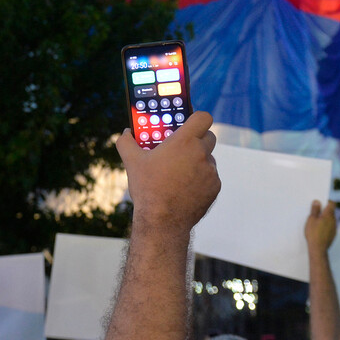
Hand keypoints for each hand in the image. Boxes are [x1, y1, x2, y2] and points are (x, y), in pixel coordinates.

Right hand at [115, 111, 219, 235]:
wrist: (163, 221)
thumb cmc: (148, 189)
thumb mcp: (132, 163)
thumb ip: (126, 142)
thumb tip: (125, 133)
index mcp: (184, 141)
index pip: (203, 117)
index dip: (197, 118)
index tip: (189, 123)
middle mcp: (201, 153)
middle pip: (208, 137)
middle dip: (197, 140)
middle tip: (183, 147)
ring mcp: (211, 171)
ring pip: (209, 158)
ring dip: (199, 161)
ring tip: (180, 172)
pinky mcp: (215, 187)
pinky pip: (210, 177)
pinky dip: (201, 179)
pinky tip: (186, 187)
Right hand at [304, 199, 336, 253]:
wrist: (318, 248)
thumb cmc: (314, 233)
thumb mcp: (311, 219)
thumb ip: (315, 210)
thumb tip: (317, 202)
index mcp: (329, 215)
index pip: (332, 203)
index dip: (326, 201)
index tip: (320, 202)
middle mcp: (333, 220)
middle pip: (330, 211)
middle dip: (324, 210)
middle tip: (315, 211)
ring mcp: (334, 228)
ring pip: (330, 219)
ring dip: (324, 218)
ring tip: (315, 221)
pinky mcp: (333, 234)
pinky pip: (329, 226)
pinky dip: (325, 225)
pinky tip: (318, 229)